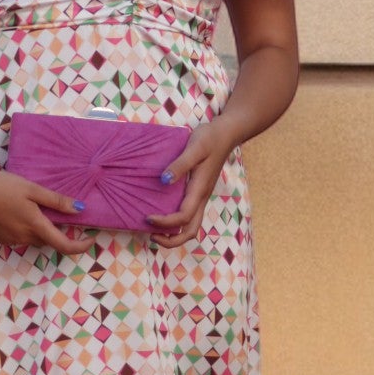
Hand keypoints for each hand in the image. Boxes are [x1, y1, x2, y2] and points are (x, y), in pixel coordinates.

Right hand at [0, 166, 93, 253]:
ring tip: (32, 208)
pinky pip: (18, 237)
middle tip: (60, 214)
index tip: (91, 239)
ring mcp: (10, 240)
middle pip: (48, 240)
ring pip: (32, 239)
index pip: (64, 245)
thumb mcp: (32, 189)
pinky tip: (15, 212)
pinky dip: (23, 229)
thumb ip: (56, 201)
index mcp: (35, 226)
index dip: (80, 246)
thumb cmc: (1, 186)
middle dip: (57, 232)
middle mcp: (23, 238)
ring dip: (39, 229)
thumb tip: (80, 210)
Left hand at [144, 121, 234, 247]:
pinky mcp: (199, 193)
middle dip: (172, 240)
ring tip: (155, 230)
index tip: (147, 217)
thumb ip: (180, 165)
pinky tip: (163, 213)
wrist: (226, 134)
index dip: (165, 222)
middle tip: (151, 235)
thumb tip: (164, 180)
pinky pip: (189, 215)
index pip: (183, 217)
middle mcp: (201, 198)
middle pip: (190, 231)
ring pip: (191, 226)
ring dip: (174, 234)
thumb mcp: (194, 147)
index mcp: (199, 190)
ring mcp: (201, 197)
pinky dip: (176, 223)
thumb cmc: (209, 138)